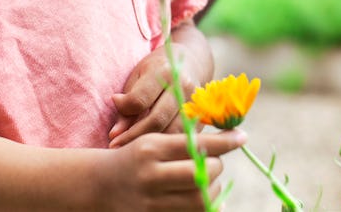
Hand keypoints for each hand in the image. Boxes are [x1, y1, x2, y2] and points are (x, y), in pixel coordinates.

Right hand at [102, 129, 245, 210]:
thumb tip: (222, 144)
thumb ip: (181, 142)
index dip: (223, 141)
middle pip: (200, 173)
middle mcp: (151, 175)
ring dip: (213, 190)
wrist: (99, 186)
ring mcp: (151, 202)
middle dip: (216, 168)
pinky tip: (206, 200)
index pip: (195, 143)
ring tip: (208, 182)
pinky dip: (204, 208)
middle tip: (216, 164)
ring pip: (199, 199)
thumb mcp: (151, 141)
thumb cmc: (133, 158)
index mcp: (151, 148)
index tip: (242, 136)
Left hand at [109, 24, 211, 147]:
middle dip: (134, 137)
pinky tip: (153, 148)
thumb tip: (115, 134)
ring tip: (134, 151)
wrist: (190, 62)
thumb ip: (127, 106)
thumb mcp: (137, 78)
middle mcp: (182, 85)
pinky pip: (183, 138)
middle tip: (118, 148)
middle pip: (157, 120)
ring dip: (151, 145)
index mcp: (163, 71)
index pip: (140, 100)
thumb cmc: (156, 70)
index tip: (112, 133)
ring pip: (171, 133)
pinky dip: (166, 145)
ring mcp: (195, 101)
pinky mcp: (203, 117)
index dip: (123, 119)